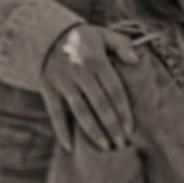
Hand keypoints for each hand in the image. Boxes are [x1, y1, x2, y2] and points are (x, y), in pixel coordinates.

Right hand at [40, 24, 139, 152]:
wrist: (47, 36)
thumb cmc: (84, 40)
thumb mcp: (103, 35)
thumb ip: (122, 45)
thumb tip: (136, 60)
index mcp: (97, 60)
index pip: (114, 89)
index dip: (123, 110)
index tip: (131, 129)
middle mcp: (80, 72)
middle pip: (99, 103)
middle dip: (112, 125)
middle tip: (122, 144)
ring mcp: (63, 81)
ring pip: (80, 110)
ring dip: (93, 131)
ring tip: (106, 147)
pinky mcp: (48, 88)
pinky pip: (55, 112)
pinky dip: (61, 131)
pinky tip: (70, 148)